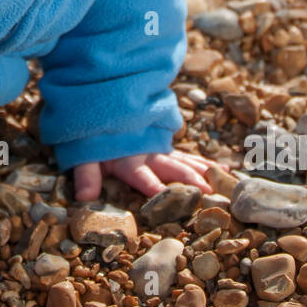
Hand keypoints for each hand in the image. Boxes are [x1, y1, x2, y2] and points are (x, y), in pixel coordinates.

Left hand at [71, 149, 226, 200]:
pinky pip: (187, 157)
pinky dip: (204, 163)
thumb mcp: (83, 155)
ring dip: (202, 172)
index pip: (140, 175)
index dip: (151, 184)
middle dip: (188, 179)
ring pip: (184, 161)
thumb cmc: (91, 137)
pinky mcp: (164, 148)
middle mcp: (147, 154)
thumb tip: (84, 198)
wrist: (100, 108)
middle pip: (170, 167)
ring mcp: (159, 150)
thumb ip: (86, 175)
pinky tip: (223, 169)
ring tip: (219, 183)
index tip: (164, 195)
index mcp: (127, 159)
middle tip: (206, 192)